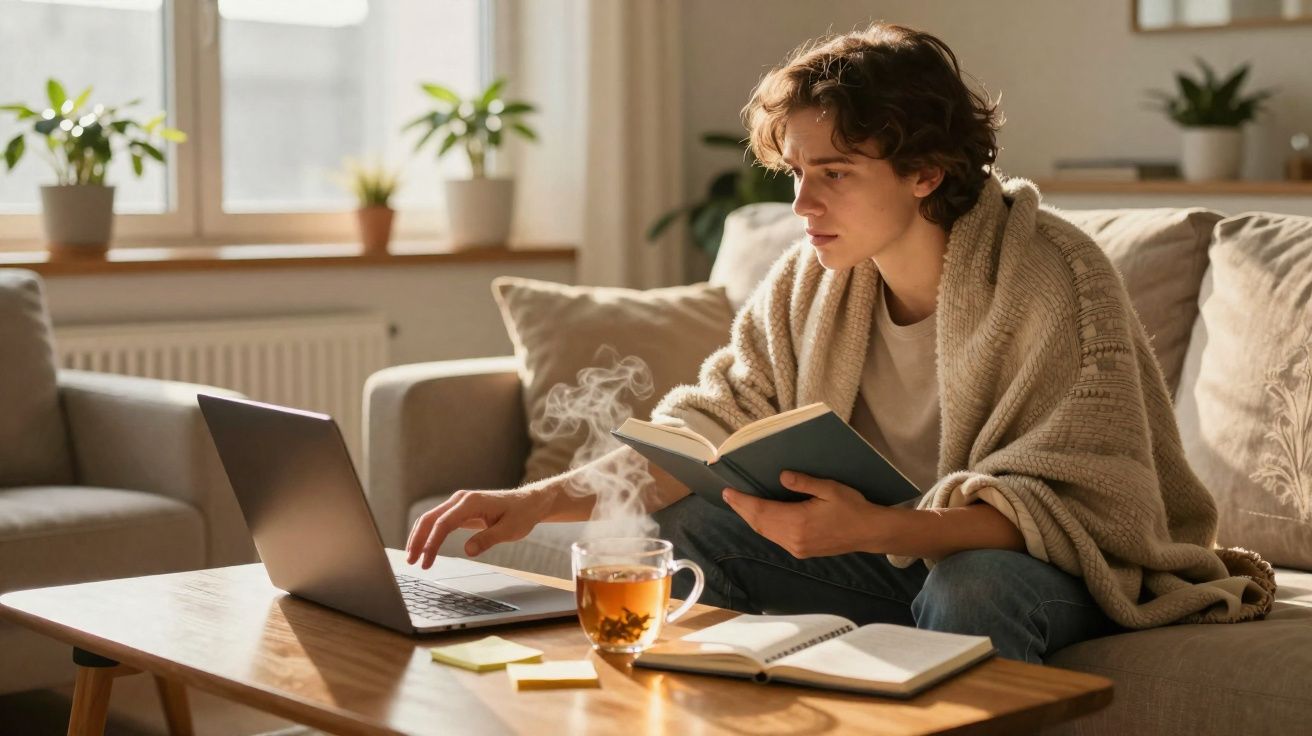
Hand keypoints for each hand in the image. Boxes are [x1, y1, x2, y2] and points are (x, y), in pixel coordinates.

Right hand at [405, 485, 555, 568]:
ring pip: (431, 519)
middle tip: (411, 561)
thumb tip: (468, 551)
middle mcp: (461, 499)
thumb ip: (488, 539)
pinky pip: (439, 521)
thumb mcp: (509, 530)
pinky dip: (429, 534)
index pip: (443, 523)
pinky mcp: (460, 510)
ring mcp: (459, 503)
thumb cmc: (521, 514)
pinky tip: (424, 547)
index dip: (432, 543)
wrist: (529, 502)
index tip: (426, 561)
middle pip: (430, 518)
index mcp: (471, 502)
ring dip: (420, 537)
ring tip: (413, 558)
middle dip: (418, 539)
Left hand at [721, 471, 903, 557]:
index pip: (762, 511)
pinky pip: (775, 538)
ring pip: (766, 533)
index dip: (743, 502)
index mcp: (799, 522)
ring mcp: (797, 547)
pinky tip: (760, 518)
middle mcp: (794, 538)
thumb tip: (782, 477)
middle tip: (728, 496)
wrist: (868, 532)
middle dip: (742, 510)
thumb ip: (804, 482)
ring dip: (750, 519)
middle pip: (759, 524)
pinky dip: (763, 527)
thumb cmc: (852, 507)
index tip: (728, 492)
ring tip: (739, 505)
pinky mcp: (801, 551)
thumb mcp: (830, 489)